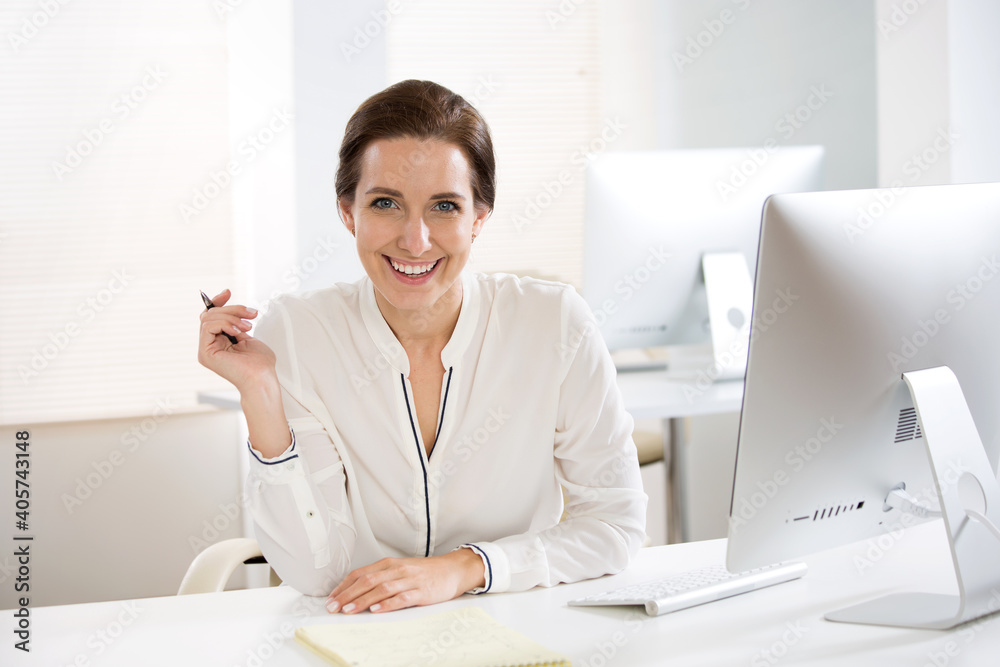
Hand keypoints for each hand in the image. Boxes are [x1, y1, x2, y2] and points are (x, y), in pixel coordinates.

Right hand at [197, 289, 275, 392]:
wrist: (262, 378)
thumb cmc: (260, 363)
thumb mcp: (247, 335)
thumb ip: (235, 323)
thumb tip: (229, 307)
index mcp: (217, 341)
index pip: (210, 316)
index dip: (217, 301)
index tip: (228, 292)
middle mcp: (208, 345)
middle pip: (210, 314)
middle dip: (232, 309)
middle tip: (252, 314)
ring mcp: (205, 349)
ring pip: (209, 318)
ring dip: (232, 316)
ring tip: (248, 326)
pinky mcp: (205, 353)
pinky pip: (208, 326)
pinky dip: (225, 324)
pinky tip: (238, 332)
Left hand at [326, 549, 485, 613]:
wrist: (452, 569)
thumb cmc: (424, 572)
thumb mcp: (400, 570)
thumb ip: (380, 578)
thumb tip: (355, 590)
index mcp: (389, 564)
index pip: (361, 573)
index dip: (344, 586)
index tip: (331, 598)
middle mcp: (397, 570)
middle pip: (367, 581)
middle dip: (347, 595)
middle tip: (333, 607)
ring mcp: (409, 580)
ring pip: (381, 589)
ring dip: (362, 600)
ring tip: (348, 610)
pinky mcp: (421, 592)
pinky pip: (402, 598)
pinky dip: (388, 604)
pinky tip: (377, 610)